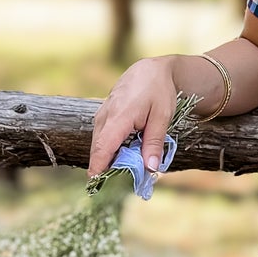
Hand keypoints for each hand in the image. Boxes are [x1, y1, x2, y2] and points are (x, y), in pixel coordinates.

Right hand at [89, 56, 179, 179]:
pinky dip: (111, 150)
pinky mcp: (104, 117)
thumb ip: (154, 143)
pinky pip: (103, 138)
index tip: (96, 185)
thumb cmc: (158, 91)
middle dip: (107, 169)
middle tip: (121, 186)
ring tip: (126, 174)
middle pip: (99, 150)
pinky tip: (124, 158)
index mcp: (118, 117)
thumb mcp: (162, 117)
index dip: (98, 168)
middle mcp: (105, 117)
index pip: (102, 148)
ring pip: (100, 145)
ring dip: (110, 160)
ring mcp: (102, 116)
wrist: (150, 70)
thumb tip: (150, 168)